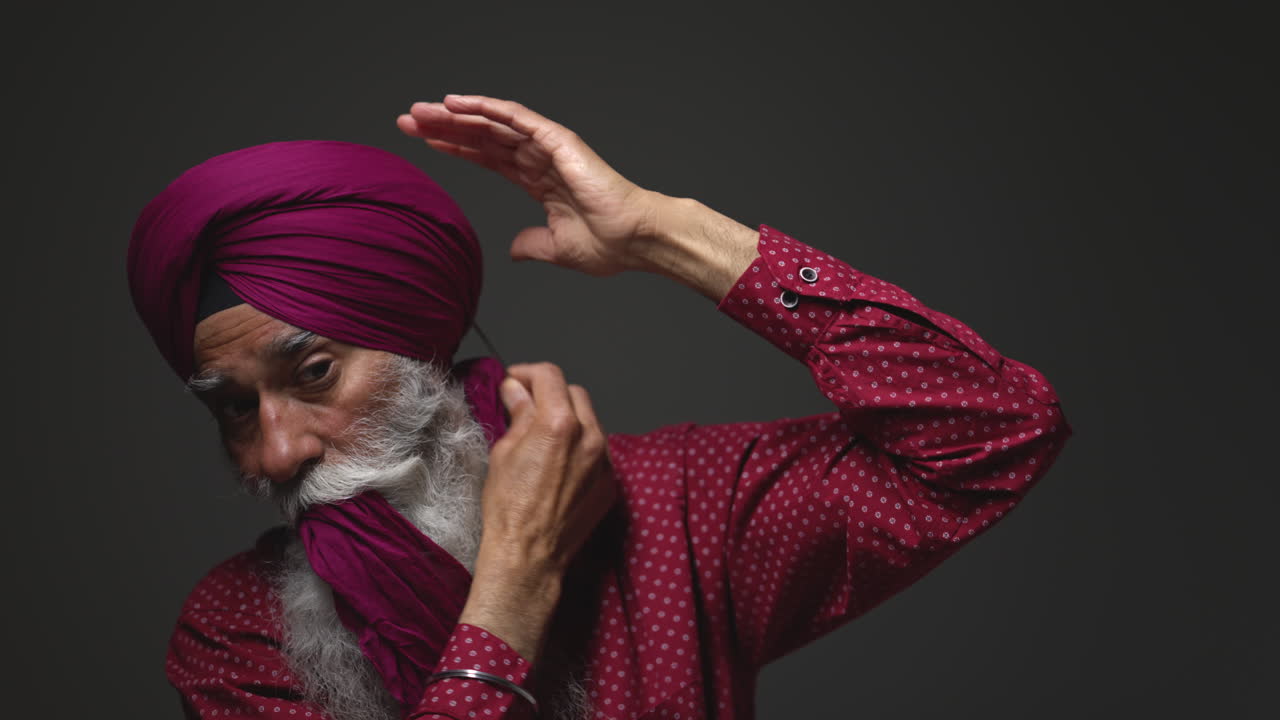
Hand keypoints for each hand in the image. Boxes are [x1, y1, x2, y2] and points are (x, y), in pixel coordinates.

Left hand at [397, 95, 662, 276]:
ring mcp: (548, 147)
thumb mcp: (556, 248)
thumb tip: (514, 250)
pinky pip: (516, 117)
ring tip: (422, 110)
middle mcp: (540, 159)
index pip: (488, 157)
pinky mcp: (558, 141)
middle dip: (445, 126)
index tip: (424, 142)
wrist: (633, 240)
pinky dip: (486, 107)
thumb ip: (532, 244)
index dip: (456, 147)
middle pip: (482, 135)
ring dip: (455, 114)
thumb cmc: (607, 244)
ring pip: (493, 122)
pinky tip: (457, 103)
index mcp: (539, 181)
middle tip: (409, 119)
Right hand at [479, 362, 616, 575]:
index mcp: (560, 424)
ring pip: (591, 421)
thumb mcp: (504, 452)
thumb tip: (517, 390)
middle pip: (575, 393)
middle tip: (526, 404)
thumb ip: (519, 414)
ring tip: (543, 434)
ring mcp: (605, 461)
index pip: (551, 376)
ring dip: (568, 418)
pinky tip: (559, 462)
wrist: (530, 556)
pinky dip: (580, 446)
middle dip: (551, 393)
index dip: (528, 373)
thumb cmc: (508, 507)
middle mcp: (591, 437)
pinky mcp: (610, 482)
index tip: (514, 381)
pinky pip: (598, 451)